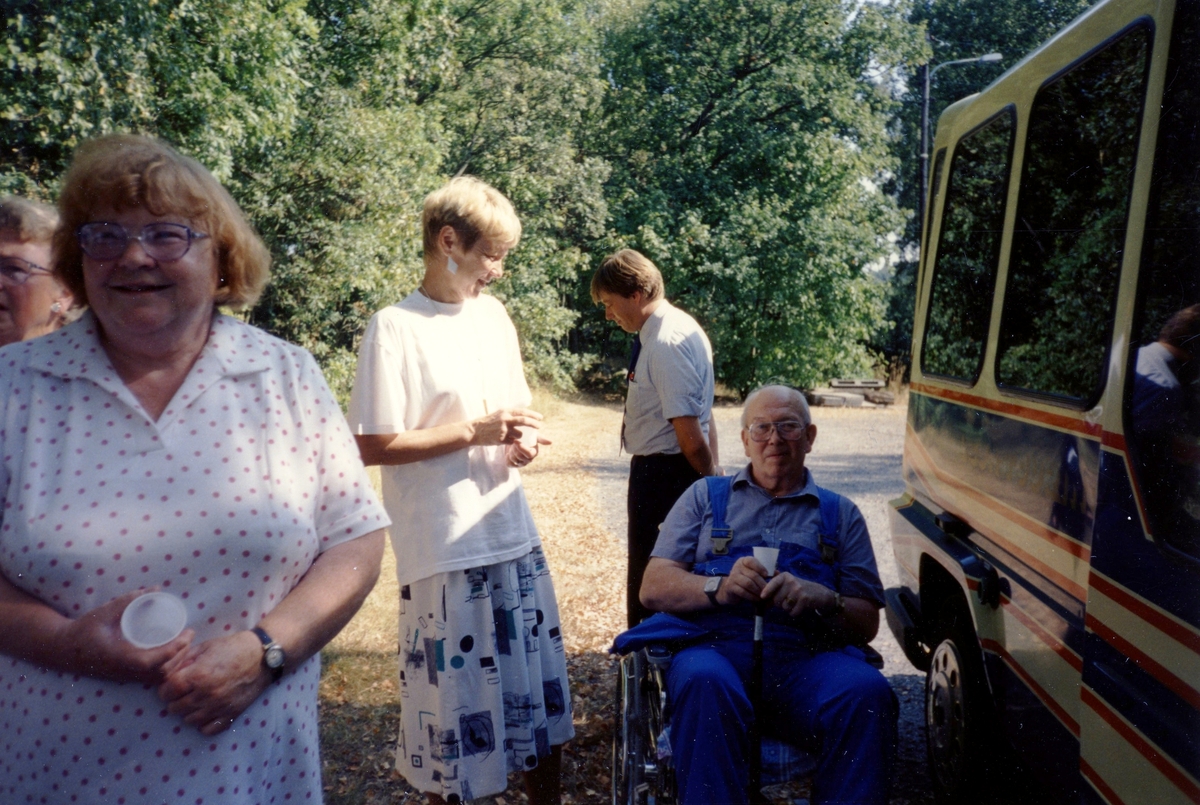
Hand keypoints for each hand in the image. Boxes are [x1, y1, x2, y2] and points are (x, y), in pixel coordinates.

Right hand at [62, 588, 193, 684]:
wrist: (62, 650)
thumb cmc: (83, 629)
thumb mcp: (105, 612)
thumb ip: (130, 600)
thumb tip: (156, 588)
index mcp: (120, 658)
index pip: (153, 662)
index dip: (173, 651)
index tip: (186, 635)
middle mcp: (125, 672)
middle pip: (161, 672)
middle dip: (180, 655)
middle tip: (190, 634)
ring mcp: (125, 676)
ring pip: (157, 678)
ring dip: (175, 663)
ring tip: (186, 644)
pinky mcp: (126, 676)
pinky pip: (151, 678)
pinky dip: (167, 669)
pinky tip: (175, 656)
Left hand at [158, 630, 270, 734]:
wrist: (262, 657)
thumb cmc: (233, 648)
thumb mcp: (206, 647)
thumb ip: (184, 660)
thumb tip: (169, 673)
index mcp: (198, 675)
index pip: (166, 692)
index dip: (164, 689)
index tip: (169, 686)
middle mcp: (206, 694)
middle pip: (175, 708)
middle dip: (174, 700)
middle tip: (182, 693)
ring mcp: (219, 707)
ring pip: (189, 720)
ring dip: (187, 711)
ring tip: (194, 701)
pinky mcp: (231, 714)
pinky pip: (208, 729)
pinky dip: (203, 723)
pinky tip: (206, 711)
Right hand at [470, 408, 543, 446]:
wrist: (474, 430)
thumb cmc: (488, 422)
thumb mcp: (499, 414)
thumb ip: (511, 415)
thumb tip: (526, 416)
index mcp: (505, 412)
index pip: (523, 412)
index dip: (533, 414)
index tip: (540, 418)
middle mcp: (505, 419)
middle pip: (524, 420)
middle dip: (534, 424)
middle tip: (539, 426)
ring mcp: (503, 429)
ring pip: (520, 434)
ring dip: (519, 436)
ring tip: (510, 435)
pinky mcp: (501, 439)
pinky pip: (512, 442)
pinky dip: (511, 442)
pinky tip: (503, 439)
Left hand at [506, 431, 551, 466]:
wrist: (515, 437)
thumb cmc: (526, 435)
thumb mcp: (533, 435)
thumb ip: (541, 439)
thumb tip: (551, 442)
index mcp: (534, 452)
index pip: (529, 454)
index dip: (522, 448)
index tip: (516, 441)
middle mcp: (529, 459)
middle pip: (521, 458)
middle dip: (515, 450)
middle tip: (513, 442)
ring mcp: (521, 463)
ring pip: (515, 461)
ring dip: (511, 452)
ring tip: (511, 446)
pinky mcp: (514, 465)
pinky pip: (510, 464)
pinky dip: (507, 458)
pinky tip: (508, 452)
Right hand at [716, 555, 770, 604]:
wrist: (729, 590)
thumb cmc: (745, 579)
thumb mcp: (752, 573)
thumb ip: (763, 572)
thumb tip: (777, 573)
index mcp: (744, 561)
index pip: (751, 561)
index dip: (760, 568)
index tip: (767, 575)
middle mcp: (737, 567)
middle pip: (752, 575)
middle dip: (762, 584)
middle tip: (768, 590)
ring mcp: (733, 576)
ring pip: (748, 584)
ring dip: (757, 591)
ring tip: (763, 596)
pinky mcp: (730, 586)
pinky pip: (743, 592)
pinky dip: (752, 597)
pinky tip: (756, 599)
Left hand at [762, 573, 837, 618]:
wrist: (819, 593)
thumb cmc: (798, 589)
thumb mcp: (787, 583)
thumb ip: (775, 587)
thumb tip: (761, 598)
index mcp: (785, 576)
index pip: (773, 583)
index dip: (766, 590)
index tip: (762, 597)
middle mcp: (791, 581)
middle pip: (776, 599)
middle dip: (779, 603)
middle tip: (787, 600)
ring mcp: (798, 589)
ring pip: (784, 606)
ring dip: (787, 608)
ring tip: (794, 602)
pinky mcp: (805, 599)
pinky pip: (792, 612)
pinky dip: (794, 612)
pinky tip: (799, 607)